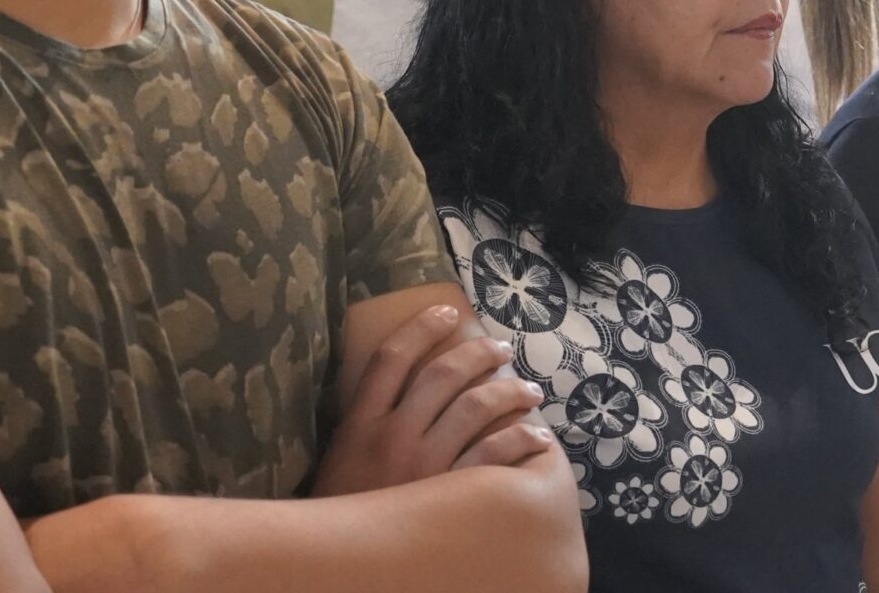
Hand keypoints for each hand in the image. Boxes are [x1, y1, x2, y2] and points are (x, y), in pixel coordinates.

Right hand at [312, 305, 557, 495]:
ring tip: (530, 392)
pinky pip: (496, 454)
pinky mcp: (451, 497)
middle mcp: (391, 437)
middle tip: (502, 349)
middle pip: (443, 375)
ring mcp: (423, 466)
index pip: (391, 358)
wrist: (341, 568)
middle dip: (479, 354)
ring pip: (476, 407)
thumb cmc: (343, 515)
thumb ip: (367, 423)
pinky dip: (521, 439)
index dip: (422, 327)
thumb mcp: (340, 461)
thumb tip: (404, 383)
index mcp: (358, 424)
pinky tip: (537, 437)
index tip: (448, 311)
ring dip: (510, 393)